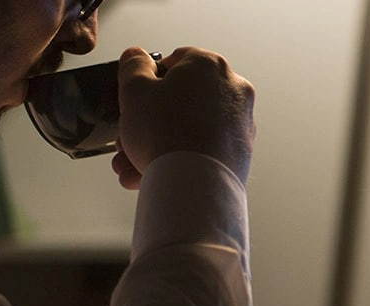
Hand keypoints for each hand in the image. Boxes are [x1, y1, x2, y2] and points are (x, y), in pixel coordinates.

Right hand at [113, 46, 255, 188]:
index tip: (135, 97)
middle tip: (128, 138)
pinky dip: (179, 157)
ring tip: (132, 164)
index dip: (148, 81)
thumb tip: (136, 57)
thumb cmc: (167, 135)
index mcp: (210, 65)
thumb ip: (132, 66)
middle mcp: (233, 89)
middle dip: (148, 121)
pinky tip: (151, 173)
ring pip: (188, 127)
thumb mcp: (133, 89)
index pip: (174, 61)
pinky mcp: (240, 151)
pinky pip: (202, 148)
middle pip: (180, 100)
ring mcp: (240, 121)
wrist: (193, 185)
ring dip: (156, 144)